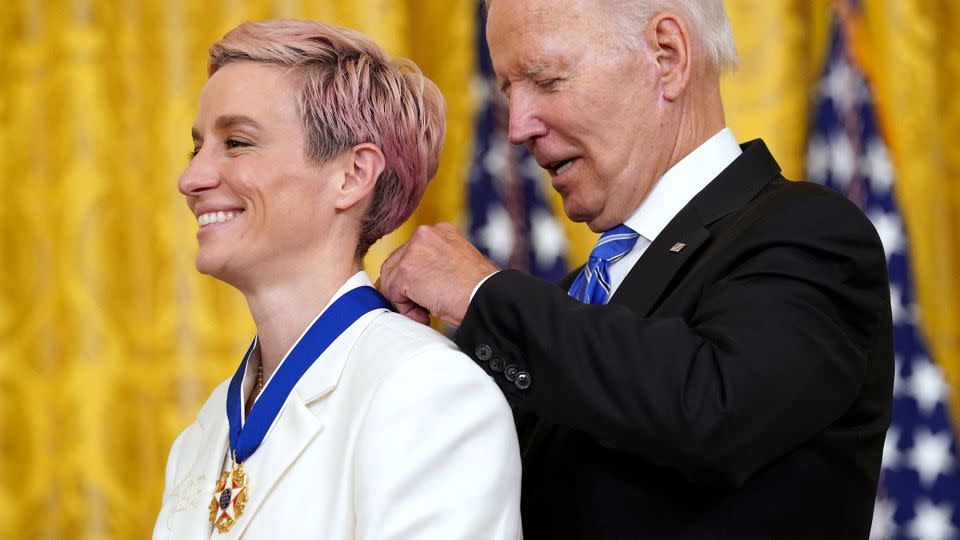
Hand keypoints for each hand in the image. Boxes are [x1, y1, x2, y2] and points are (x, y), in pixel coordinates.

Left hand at [378, 223, 497, 326]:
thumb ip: (434, 263)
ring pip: (391, 279)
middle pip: (395, 264)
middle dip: (405, 288)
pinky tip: (425, 314)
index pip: (411, 253)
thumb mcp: (456, 264)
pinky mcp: (406, 270)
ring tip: (426, 311)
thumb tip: (413, 280)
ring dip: (405, 300)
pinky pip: (393, 294)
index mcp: (440, 231)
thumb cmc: (478, 289)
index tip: (426, 293)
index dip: (414, 278)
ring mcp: (413, 251)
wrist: (486, 298)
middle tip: (424, 306)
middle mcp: (425, 234)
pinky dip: (406, 309)